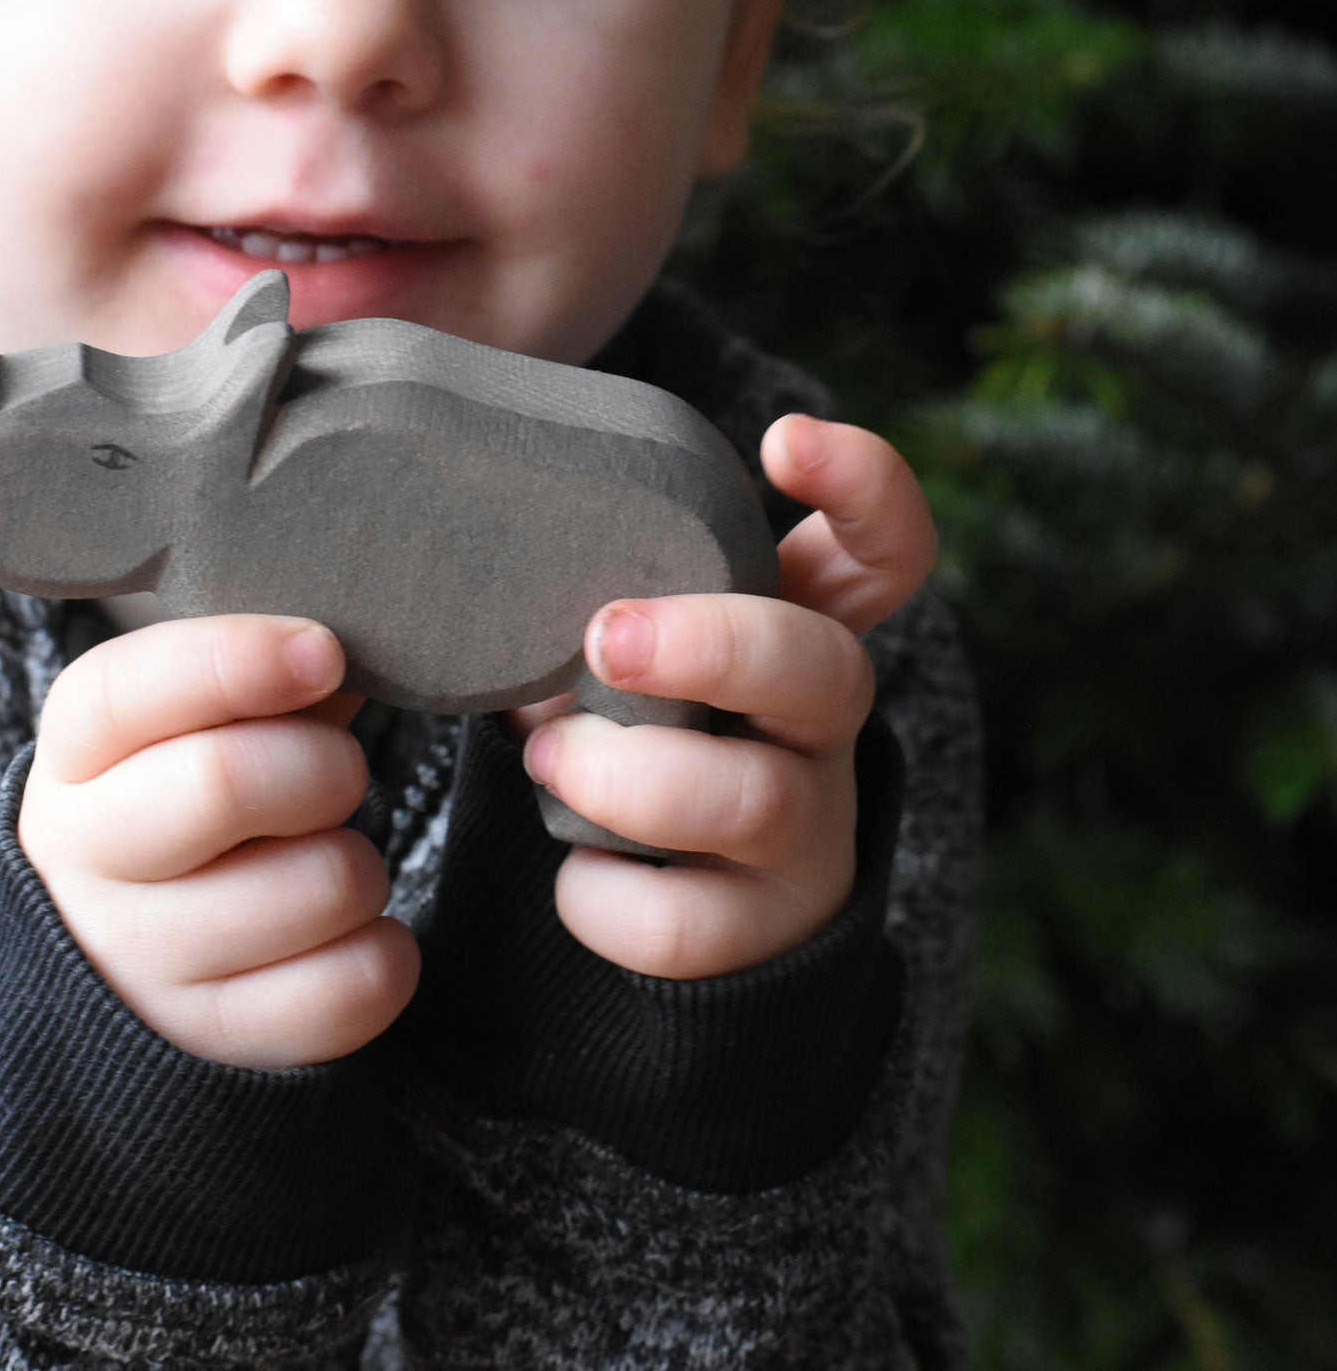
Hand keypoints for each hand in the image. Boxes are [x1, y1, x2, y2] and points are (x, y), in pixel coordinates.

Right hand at [19, 616, 419, 1067]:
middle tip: (335, 771)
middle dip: (325, 763)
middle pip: (225, 782)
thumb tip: (358, 649)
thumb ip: (267, 677)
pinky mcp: (220, 1042)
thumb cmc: (186, 807)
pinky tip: (341, 935)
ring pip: (323, 884)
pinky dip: (382, 950)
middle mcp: (87, 861)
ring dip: (358, 862)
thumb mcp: (191, 726)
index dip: (239, 660)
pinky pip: (359, 983)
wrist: (117, 967)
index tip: (323, 652)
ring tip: (320, 860)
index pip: (131, 689)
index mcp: (76, 754)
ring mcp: (146, 966)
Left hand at [515, 415, 935, 978]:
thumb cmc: (638, 736)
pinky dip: (599, 897)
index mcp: (795, 635)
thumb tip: (484, 604)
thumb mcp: (630, 661)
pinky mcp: (761, 930)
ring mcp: (805, 832)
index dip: (864, 487)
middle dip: (710, 644)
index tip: (783, 440)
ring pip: (751, 800)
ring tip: (551, 760)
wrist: (691, 911)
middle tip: (604, 639)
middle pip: (826, 668)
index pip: (884, 550)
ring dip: (625, 777)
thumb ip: (593, 619)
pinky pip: (681, 922)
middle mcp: (820, 729)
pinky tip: (580, 870)